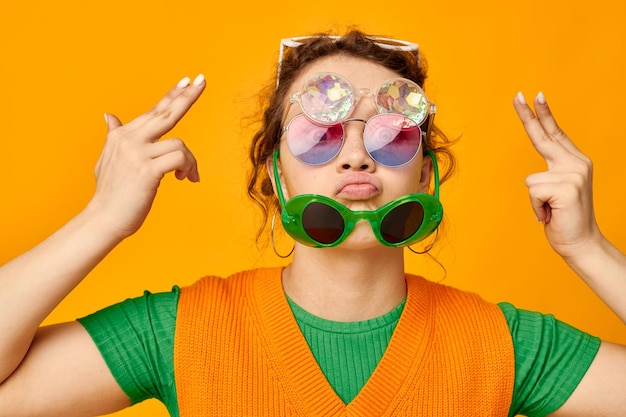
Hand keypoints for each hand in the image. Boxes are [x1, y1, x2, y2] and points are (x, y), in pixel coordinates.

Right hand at [87, 75, 204, 239]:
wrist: (103, 219)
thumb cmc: (110, 194)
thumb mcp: (107, 160)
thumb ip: (113, 136)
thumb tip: (109, 116)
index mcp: (122, 135)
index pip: (154, 111)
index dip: (172, 95)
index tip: (188, 80)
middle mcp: (129, 139)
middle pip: (166, 113)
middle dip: (186, 96)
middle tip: (203, 80)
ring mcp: (138, 153)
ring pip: (179, 144)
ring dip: (190, 161)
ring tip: (187, 175)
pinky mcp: (148, 170)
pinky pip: (180, 158)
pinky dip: (189, 167)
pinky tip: (186, 178)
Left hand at [513, 91, 601, 259]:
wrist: (581, 243)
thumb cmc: (564, 219)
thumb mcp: (556, 193)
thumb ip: (550, 175)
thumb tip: (536, 176)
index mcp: (574, 162)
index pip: (555, 134)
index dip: (543, 115)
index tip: (534, 95)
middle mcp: (577, 163)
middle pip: (544, 136)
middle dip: (529, 116)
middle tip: (518, 95)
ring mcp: (573, 174)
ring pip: (531, 180)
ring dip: (535, 201)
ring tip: (551, 210)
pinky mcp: (567, 187)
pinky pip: (533, 192)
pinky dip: (536, 208)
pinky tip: (551, 214)